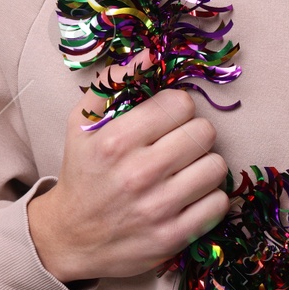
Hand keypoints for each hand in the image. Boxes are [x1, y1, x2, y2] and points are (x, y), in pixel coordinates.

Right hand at [27, 55, 230, 283]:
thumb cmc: (82, 172)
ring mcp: (158, 209)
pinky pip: (218, 203)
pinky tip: (188, 196)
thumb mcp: (82, 123)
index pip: (180, 104)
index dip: (176, 108)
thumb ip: (113, 81)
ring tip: (184, 170)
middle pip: (204, 132)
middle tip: (177, 144)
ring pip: (216, 166)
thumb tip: (150, 51)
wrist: (70, 237)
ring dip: (204, 165)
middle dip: (193, 133)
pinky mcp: (173, 238)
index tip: (166, 119)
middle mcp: (138, 174)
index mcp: (116, 141)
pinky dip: (208, 197)